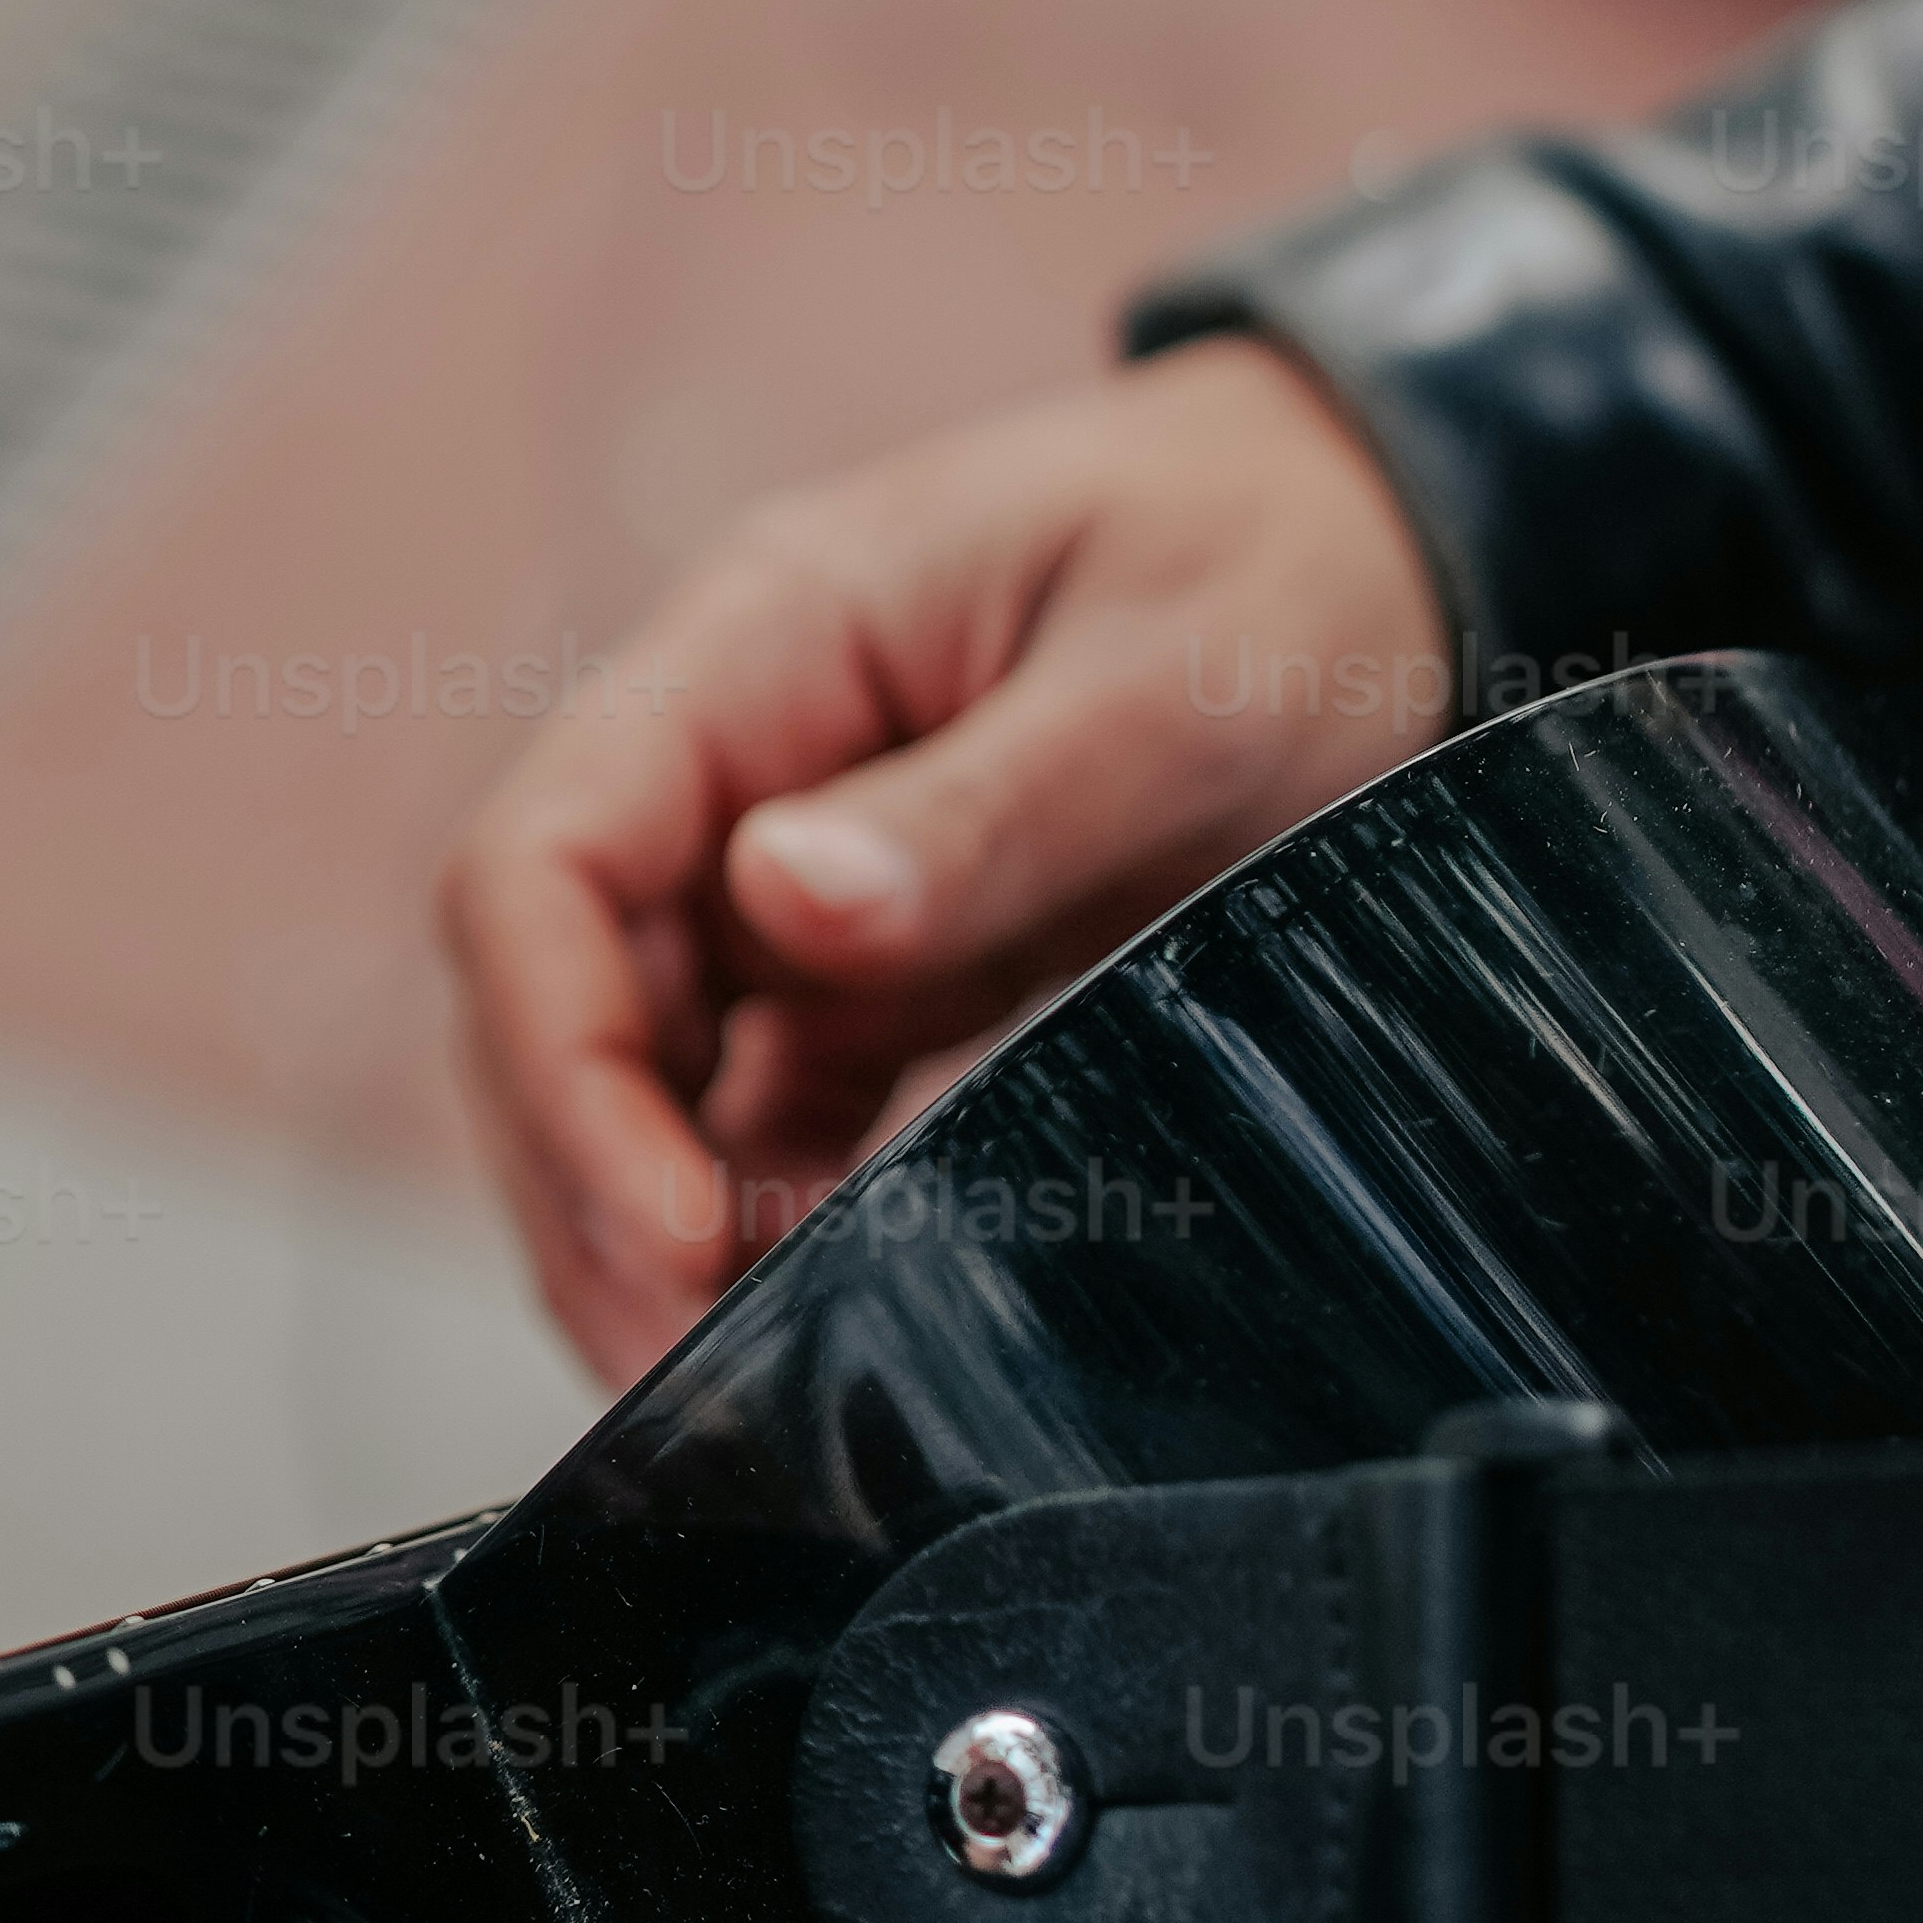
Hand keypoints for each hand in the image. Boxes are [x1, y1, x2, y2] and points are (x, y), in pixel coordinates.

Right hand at [441, 336, 1446, 1378]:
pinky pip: (757, 1102)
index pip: (544, 859)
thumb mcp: (1172, 676)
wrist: (1378, 533)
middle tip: (676, 1375)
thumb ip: (986, 801)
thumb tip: (783, 904)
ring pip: (635, 1067)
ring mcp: (792, 865)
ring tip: (724, 1388)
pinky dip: (755, 1213)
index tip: (668, 1226)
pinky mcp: (872, 959)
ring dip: (647, 1224)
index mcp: (765, 640)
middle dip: (586, 1186)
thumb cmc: (1279, 557)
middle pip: (557, 990)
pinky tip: (803, 1310)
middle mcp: (741, 760)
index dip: (560, 1058)